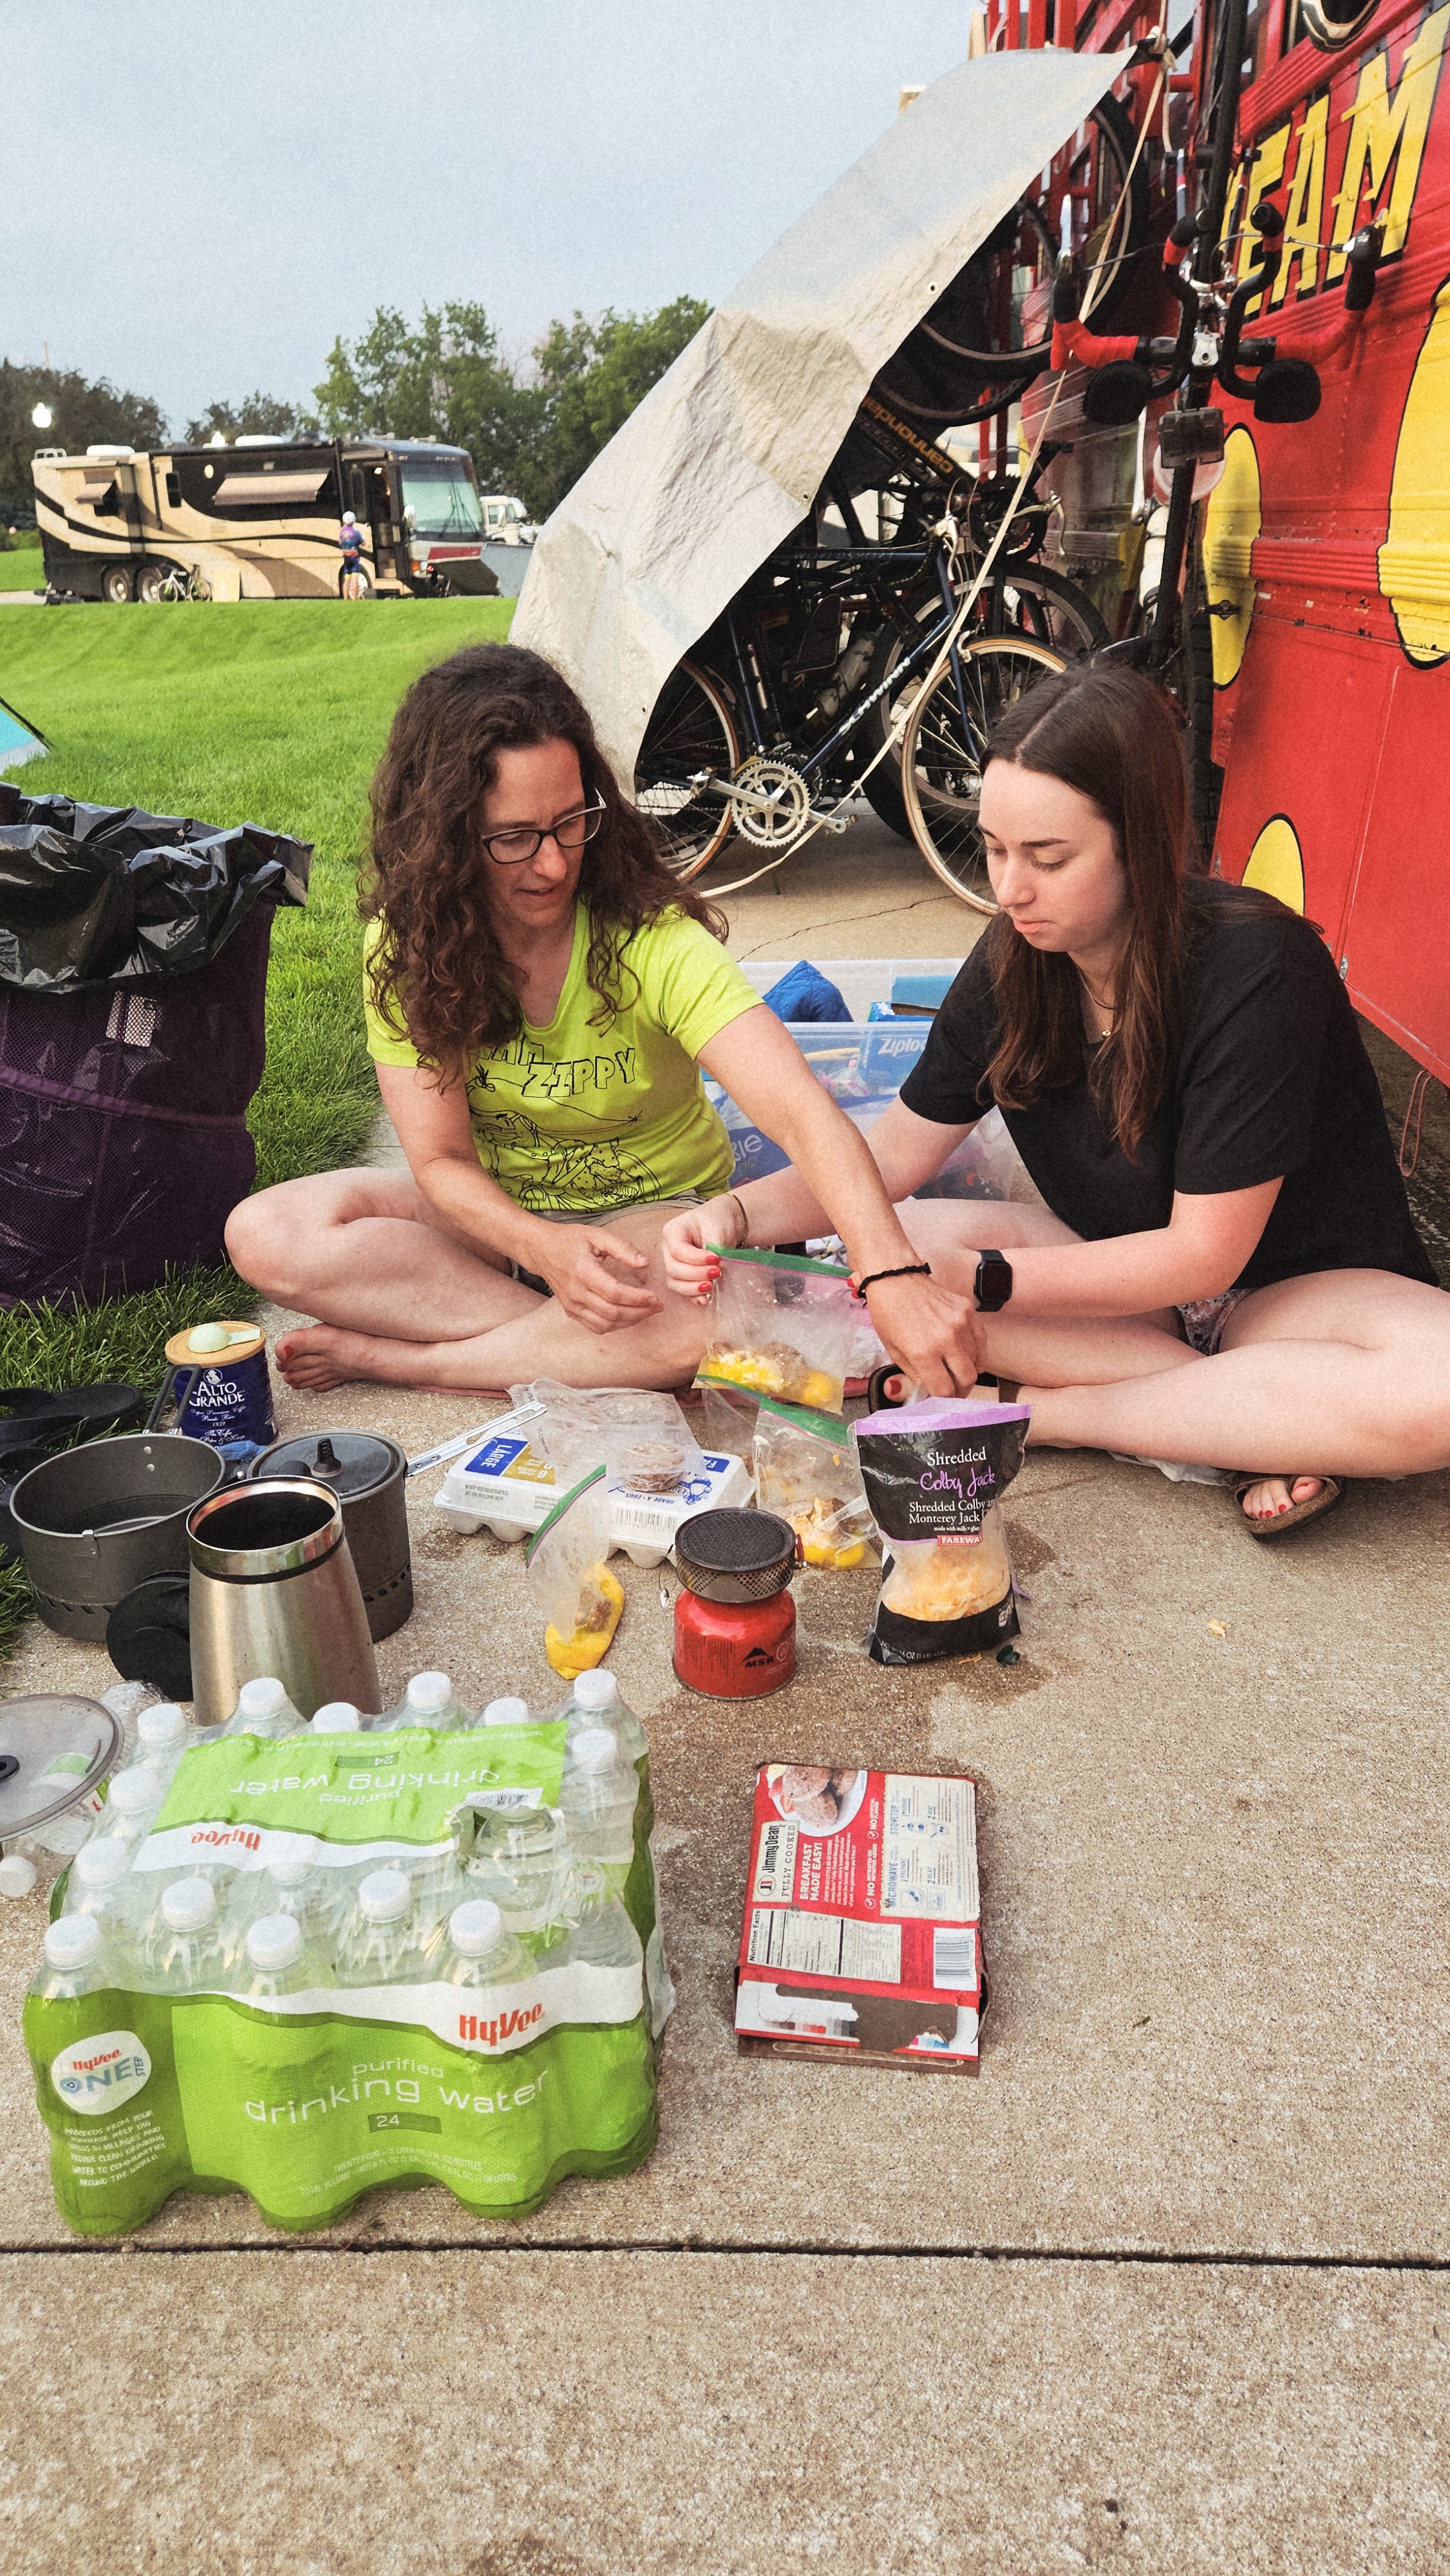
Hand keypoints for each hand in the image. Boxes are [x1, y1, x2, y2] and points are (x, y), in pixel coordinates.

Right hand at [526, 1223, 663, 1333]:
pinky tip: (629, 1317)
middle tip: (658, 1306)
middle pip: (612, 1312)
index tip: (655, 1297)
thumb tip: (644, 1263)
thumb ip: (622, 1248)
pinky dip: (616, 1326)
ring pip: (606, 1324)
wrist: (541, 1250)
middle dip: (640, 1312)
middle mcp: (576, 1292)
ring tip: (647, 1312)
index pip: (614, 1293)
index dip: (637, 1298)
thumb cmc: (570, 1240)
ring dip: (630, 1321)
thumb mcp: (597, 1235)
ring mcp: (572, 1305)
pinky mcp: (571, 1311)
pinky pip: (596, 1327)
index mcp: (582, 1271)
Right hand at [661, 1194, 742, 1301]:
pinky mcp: (682, 1276)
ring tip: (711, 1286)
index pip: (678, 1250)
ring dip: (693, 1287)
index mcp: (673, 1231)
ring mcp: (673, 1263)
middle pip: (674, 1269)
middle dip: (696, 1274)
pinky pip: (682, 1290)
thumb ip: (714, 1246)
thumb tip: (714, 1267)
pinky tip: (705, 1299)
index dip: (696, 1259)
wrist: (725, 1223)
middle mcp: (668, 1249)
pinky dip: (693, 1296)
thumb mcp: (717, 1227)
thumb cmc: (718, 1220)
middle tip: (717, 1272)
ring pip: (674, 1282)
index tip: (716, 1259)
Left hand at [862, 1272, 982, 1397]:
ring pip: (977, 1362)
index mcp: (923, 1353)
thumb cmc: (889, 1314)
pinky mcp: (969, 1312)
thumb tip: (929, 1392)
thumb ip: (915, 1374)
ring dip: (967, 1371)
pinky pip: (981, 1342)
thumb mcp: (894, 1351)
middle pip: (967, 1380)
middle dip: (960, 1391)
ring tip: (955, 1371)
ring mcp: (961, 1325)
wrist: (896, 1278)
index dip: (943, 1401)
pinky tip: (967, 1357)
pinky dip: (977, 1354)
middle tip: (953, 1391)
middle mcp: (946, 1340)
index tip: (940, 1401)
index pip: (945, 1390)